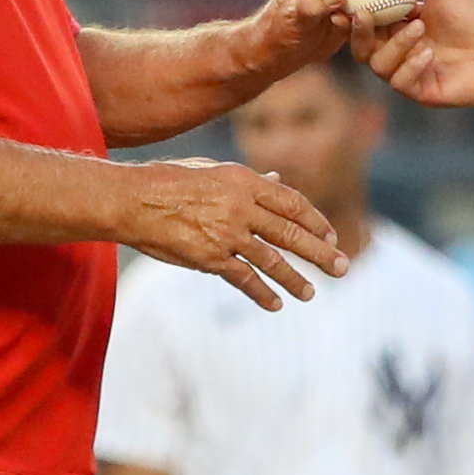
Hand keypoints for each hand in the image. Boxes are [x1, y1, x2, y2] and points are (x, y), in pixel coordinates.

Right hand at [122, 159, 347, 309]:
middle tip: (341, 267)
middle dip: (319, 252)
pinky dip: (261, 292)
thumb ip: (249, 181)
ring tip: (312, 293)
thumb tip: (278, 181)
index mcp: (245, 181)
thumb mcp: (213, 171)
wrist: (131, 201)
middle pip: (291, 232)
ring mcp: (226, 234)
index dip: (315, 220)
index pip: (292, 202)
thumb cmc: (170, 181)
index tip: (331, 235)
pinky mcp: (209, 258)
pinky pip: (243, 278)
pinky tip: (276, 304)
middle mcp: (241, 207)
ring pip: (272, 259)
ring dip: (295, 278)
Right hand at [354, 0, 473, 106]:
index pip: (365, 20)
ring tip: (418, 26)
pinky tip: (427, 53)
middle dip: (358, 31)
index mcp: (398, 25)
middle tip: (362, 14)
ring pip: (379, 64)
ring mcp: (408, 72)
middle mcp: (398, 50)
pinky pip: (402, 82)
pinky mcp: (422, 91)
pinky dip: (411, 65)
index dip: (351, 10)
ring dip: (395, 44)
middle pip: (362, 46)